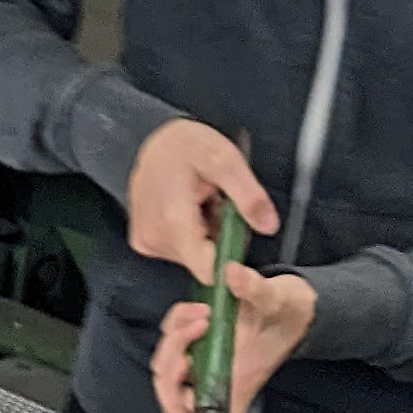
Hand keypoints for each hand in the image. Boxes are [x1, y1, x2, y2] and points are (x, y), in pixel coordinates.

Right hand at [126, 118, 280, 282]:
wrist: (154, 141)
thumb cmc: (185, 145)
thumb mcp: (225, 160)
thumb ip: (248, 196)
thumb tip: (268, 226)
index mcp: (173, 221)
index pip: (208, 270)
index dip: (231, 259)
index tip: (237, 231)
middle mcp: (154, 237)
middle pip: (205, 263)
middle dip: (221, 238)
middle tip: (219, 204)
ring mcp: (147, 242)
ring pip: (195, 257)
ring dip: (208, 234)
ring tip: (204, 202)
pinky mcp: (145, 242)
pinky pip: (182, 251)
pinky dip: (194, 233)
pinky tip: (191, 209)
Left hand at [154, 265, 317, 412]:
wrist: (296, 306)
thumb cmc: (289, 313)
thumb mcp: (277, 299)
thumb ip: (255, 288)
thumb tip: (232, 274)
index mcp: (235, 383)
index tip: (184, 382)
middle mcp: (218, 379)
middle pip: (172, 392)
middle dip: (170, 360)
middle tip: (188, 331)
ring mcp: (208, 363)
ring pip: (168, 366)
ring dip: (174, 337)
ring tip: (199, 313)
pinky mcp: (202, 346)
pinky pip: (175, 343)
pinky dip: (177, 324)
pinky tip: (195, 310)